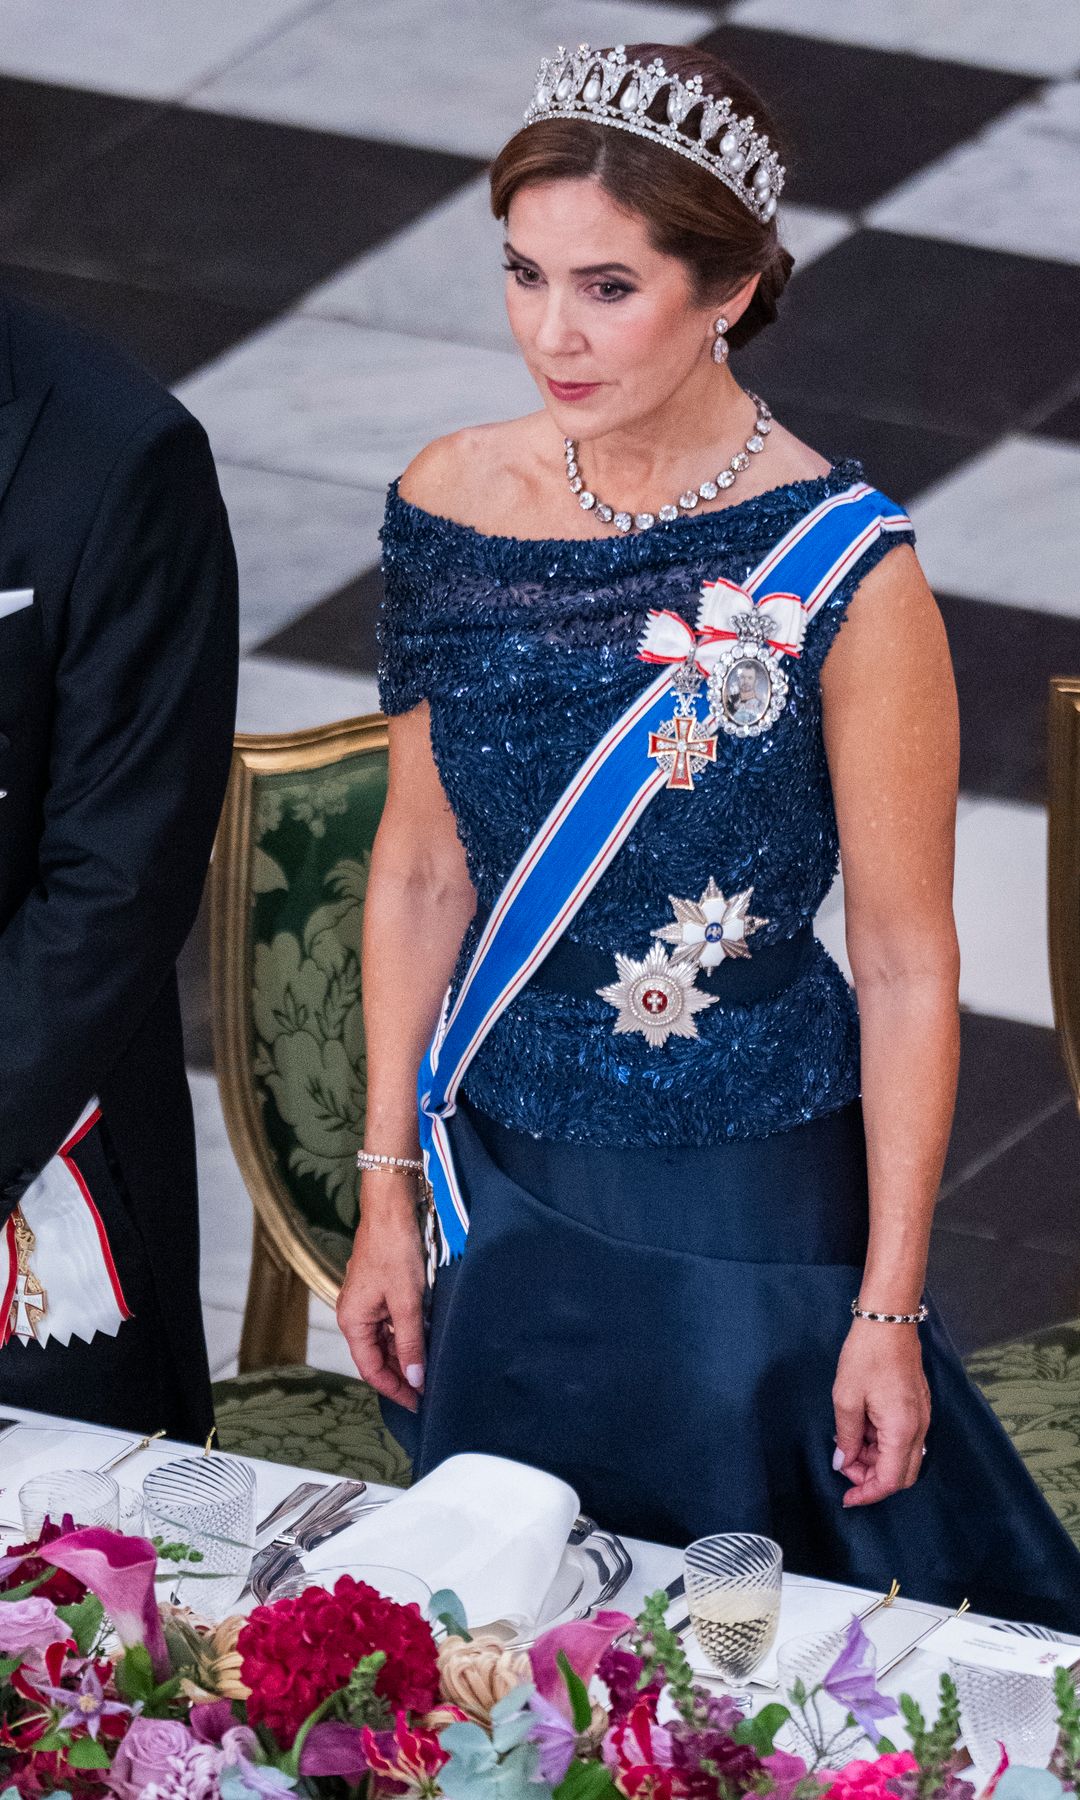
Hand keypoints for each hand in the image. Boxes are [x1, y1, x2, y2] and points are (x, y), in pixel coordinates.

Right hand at [336, 1176, 426, 1411]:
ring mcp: (366, 1302)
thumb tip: (416, 1378)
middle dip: (401, 1374)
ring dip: (404, 1355)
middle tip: (428, 1390)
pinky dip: (405, 1335)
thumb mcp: (407, 1303)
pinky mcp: (378, 1290)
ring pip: (384, 1340)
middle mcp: (354, 1314)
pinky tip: (424, 1341)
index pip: (371, 1369)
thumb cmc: (394, 1250)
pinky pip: (389, 1323)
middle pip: (376, 1356)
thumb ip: (410, 1343)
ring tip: (429, 1370)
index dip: (395, 1389)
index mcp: (353, 1321)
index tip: (418, 1403)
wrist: (391, 1209)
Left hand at [832, 1321, 930, 1506]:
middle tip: (846, 1466)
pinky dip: (884, 1445)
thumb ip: (847, 1436)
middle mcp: (919, 1429)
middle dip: (873, 1479)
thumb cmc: (866, 1357)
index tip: (846, 1498)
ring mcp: (922, 1418)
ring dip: (877, 1461)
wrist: (889, 1321)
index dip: (868, 1494)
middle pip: (902, 1475)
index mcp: (902, 1431)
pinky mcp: (919, 1407)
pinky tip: (863, 1430)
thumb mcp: (846, 1398)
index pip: (890, 1480)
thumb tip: (843, 1461)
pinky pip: (905, 1440)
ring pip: (904, 1458)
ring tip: (849, 1443)